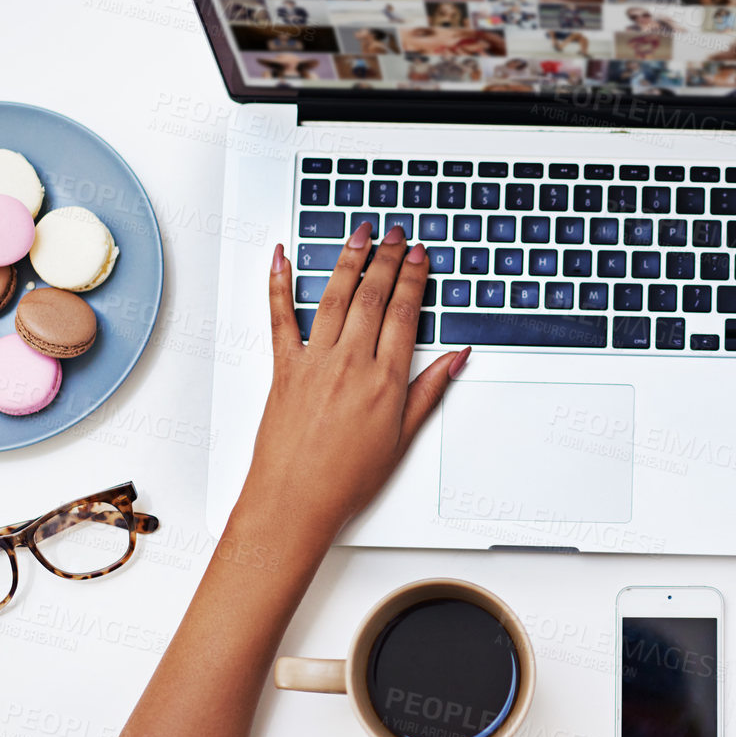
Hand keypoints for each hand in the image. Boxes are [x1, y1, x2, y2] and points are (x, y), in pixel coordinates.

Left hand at [239, 223, 467, 544]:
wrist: (294, 502)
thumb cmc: (346, 480)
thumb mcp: (402, 438)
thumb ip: (430, 391)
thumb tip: (457, 359)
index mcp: (384, 381)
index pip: (405, 314)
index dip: (414, 279)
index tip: (420, 256)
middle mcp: (349, 364)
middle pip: (373, 297)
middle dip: (387, 259)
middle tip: (396, 234)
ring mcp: (314, 362)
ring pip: (333, 297)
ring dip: (348, 260)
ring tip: (360, 233)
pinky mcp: (283, 368)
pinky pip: (279, 317)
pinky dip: (278, 284)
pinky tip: (282, 257)